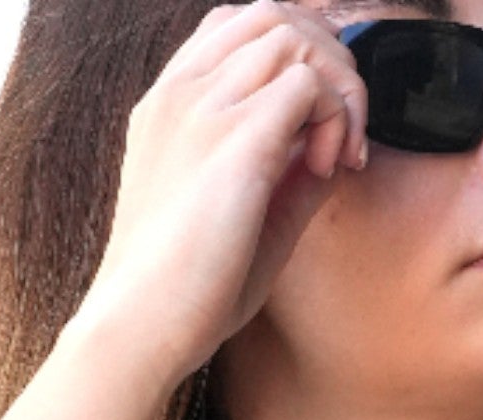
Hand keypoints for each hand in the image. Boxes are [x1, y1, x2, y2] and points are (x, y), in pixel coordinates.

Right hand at [76, 2, 369, 384]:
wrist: (139, 326)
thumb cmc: (185, 289)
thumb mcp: (239, 218)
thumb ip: (285, 174)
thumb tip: (334, 147)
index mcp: (170, 104)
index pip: (237, 28)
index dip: (296, 58)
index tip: (320, 128)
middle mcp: (181, 91)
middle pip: (272, 15)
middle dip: (328, 62)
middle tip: (343, 136)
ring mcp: (203, 108)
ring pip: (295, 37)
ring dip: (338, 88)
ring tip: (339, 156)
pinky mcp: (233, 141)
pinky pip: (309, 83)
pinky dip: (336, 117)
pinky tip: (330, 170)